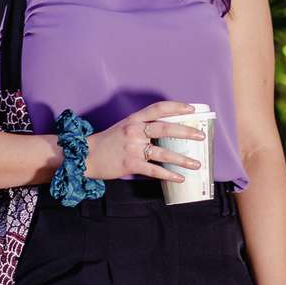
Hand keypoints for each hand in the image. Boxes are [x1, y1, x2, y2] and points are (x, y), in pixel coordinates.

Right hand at [84, 101, 203, 182]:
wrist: (85, 156)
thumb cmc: (107, 143)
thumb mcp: (124, 128)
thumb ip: (142, 128)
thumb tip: (167, 132)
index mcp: (133, 119)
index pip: (158, 108)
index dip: (176, 107)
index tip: (191, 108)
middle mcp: (134, 131)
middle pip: (164, 128)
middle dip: (185, 131)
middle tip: (201, 136)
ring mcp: (132, 148)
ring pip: (163, 152)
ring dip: (182, 159)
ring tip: (197, 164)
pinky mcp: (130, 164)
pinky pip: (154, 170)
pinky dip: (169, 174)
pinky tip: (180, 177)